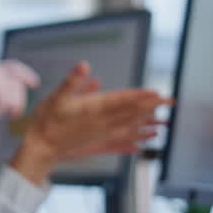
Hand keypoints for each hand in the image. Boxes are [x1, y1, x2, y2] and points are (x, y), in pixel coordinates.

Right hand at [0, 60, 40, 128]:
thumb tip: (18, 81)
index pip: (11, 66)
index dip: (25, 71)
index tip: (34, 80)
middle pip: (18, 76)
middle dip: (28, 79)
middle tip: (35, 84)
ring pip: (18, 90)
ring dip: (19, 102)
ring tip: (12, 112)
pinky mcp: (0, 96)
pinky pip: (16, 102)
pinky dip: (16, 110)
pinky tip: (11, 115)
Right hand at [10, 61, 170, 184]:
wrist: (41, 147)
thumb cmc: (47, 121)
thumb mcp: (56, 96)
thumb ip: (72, 81)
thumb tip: (84, 65)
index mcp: (93, 109)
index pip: (122, 100)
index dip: (141, 96)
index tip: (157, 92)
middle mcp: (102, 122)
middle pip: (131, 113)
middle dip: (152, 107)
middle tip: (171, 102)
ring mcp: (102, 134)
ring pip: (130, 127)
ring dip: (148, 123)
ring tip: (164, 120)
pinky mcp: (98, 142)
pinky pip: (121, 140)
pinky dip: (134, 140)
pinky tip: (143, 143)